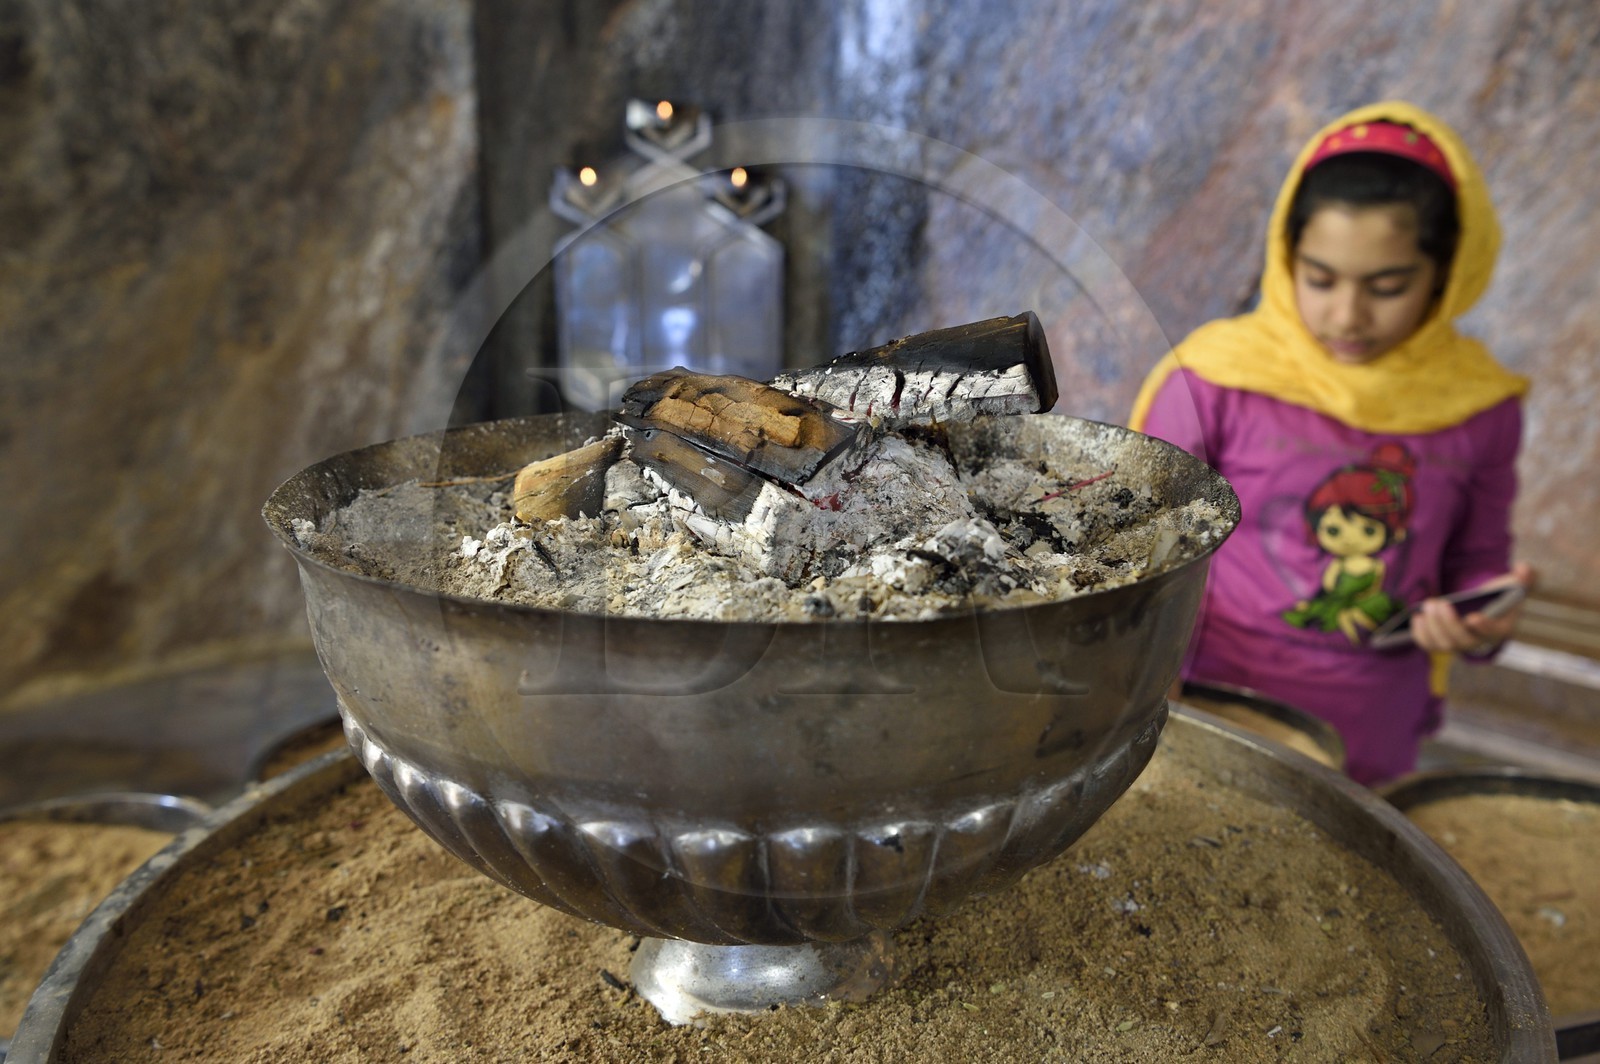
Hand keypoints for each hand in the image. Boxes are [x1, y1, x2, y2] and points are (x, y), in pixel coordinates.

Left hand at [1408, 562, 1535, 654]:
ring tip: (1427, 605)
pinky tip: (1416, 618)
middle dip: (1449, 623)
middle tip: (1439, 603)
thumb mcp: (1512, 584)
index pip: (1493, 632)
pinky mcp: (1440, 642)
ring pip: (1444, 645)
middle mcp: (1479, 642)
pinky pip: (1429, 645)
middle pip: (1463, 641)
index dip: (1484, 627)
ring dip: (1433, 627)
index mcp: (1500, 628)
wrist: (1480, 606)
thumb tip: (1524, 568)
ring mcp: (1458, 644)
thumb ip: (1523, 577)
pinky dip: (1421, 634)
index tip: (1473, 617)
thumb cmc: (1499, 595)